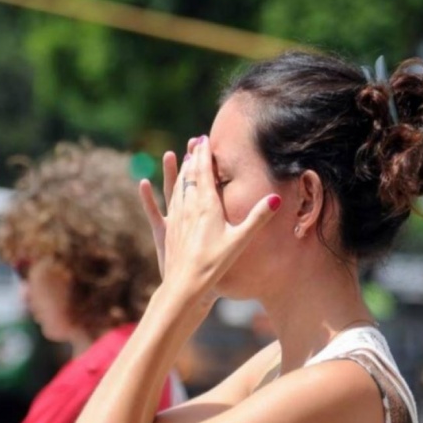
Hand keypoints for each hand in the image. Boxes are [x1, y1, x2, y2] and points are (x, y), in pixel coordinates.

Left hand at [145, 135, 280, 300]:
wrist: (186, 284)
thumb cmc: (215, 263)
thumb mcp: (240, 240)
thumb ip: (258, 217)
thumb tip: (276, 198)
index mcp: (207, 205)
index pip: (205, 172)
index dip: (205, 155)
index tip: (205, 138)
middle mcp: (188, 207)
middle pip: (190, 175)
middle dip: (193, 157)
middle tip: (195, 141)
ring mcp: (175, 218)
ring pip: (176, 187)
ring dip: (180, 170)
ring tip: (181, 156)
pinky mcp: (167, 230)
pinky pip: (160, 206)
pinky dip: (155, 193)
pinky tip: (145, 183)